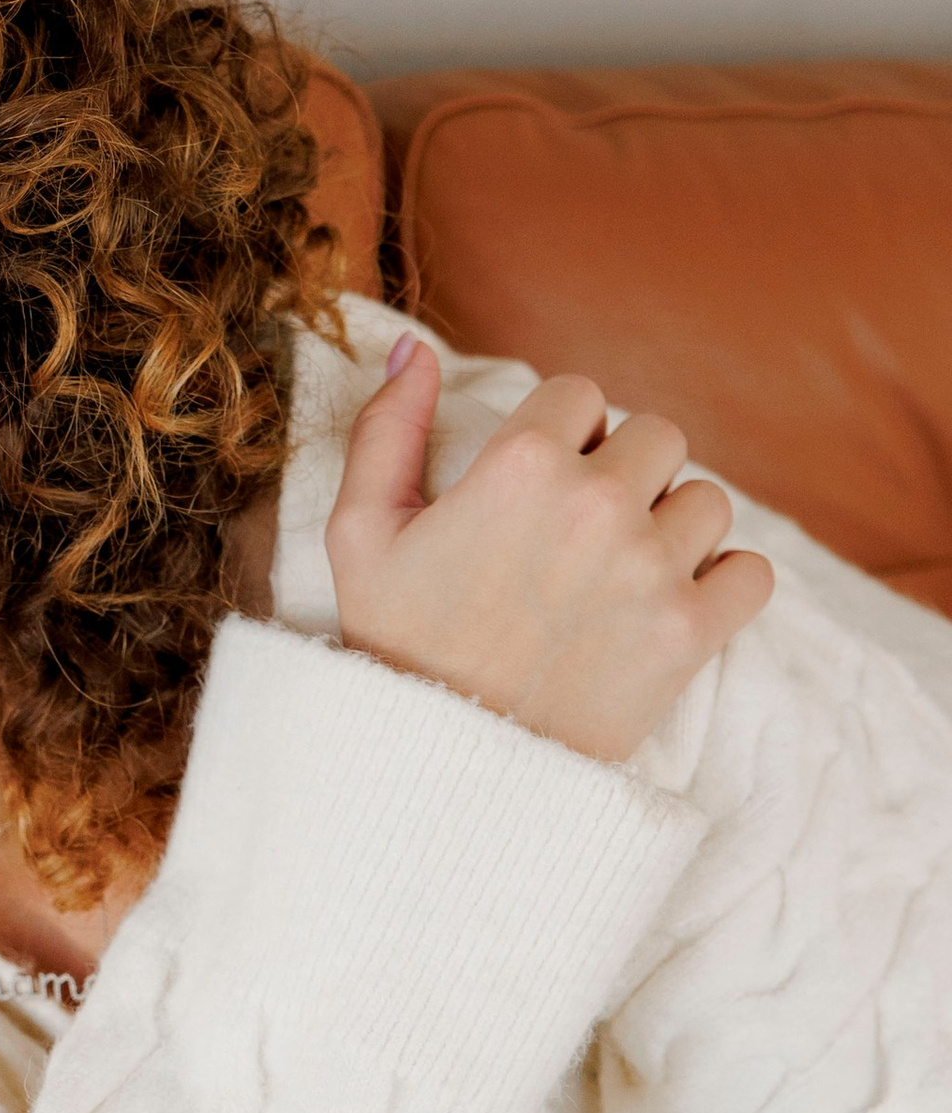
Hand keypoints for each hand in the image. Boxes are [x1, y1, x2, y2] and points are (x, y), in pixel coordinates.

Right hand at [327, 337, 774, 762]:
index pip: (580, 393)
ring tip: (622, 571)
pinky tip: (670, 603)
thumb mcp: (360, 531)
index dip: (560, 433)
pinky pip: (751, 572)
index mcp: (519, 463)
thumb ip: (387, 427)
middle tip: (581, 530)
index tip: (538, 482)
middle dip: (625, 471)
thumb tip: (417, 345)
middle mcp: (596, 504)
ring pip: (709, 500)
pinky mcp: (688, 634)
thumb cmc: (395, 645)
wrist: (437, 767)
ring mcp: (650, 569)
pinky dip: (724, 583)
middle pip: (658, 435)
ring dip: (675, 526)